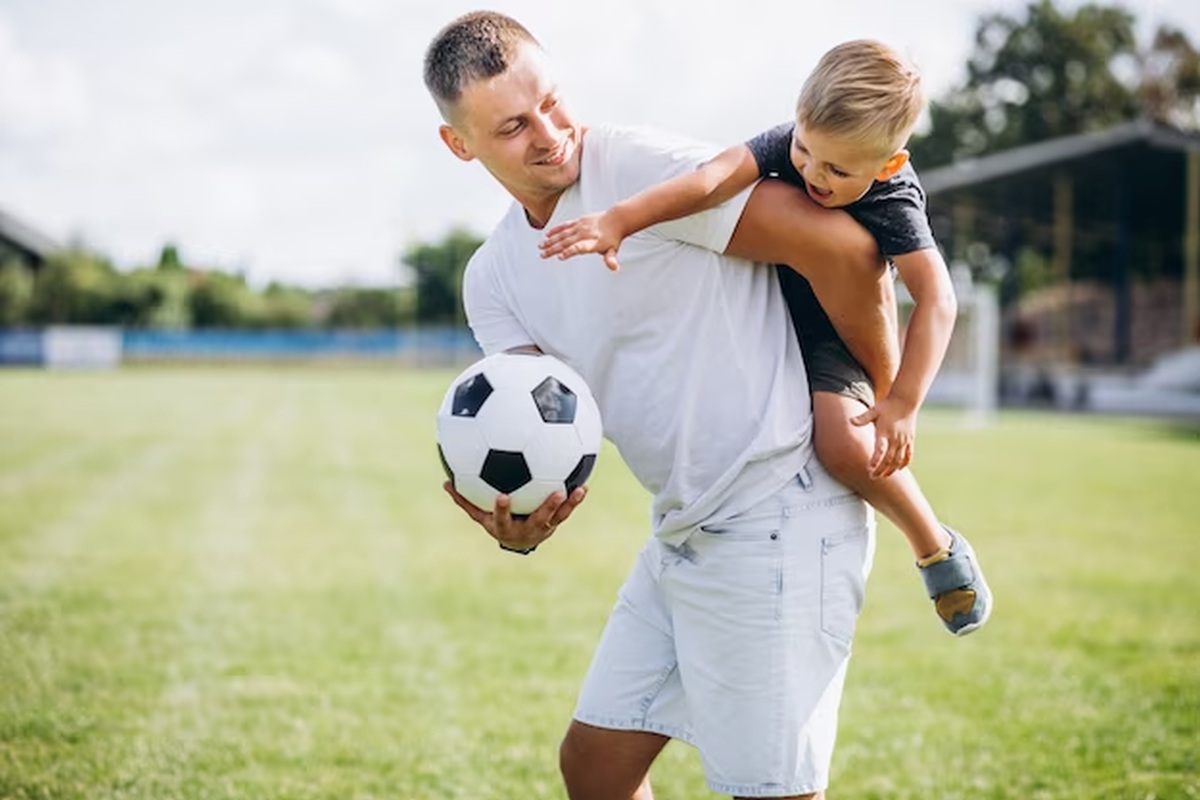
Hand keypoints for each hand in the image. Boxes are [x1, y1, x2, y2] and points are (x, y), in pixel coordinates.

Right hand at [443, 481, 586, 553]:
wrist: (518, 541)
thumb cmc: (497, 522)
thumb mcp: (480, 515)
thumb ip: (464, 500)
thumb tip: (445, 482)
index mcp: (505, 527)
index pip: (501, 519)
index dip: (502, 510)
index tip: (502, 496)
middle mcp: (526, 529)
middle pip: (538, 519)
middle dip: (546, 508)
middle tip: (556, 492)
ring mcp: (543, 527)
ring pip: (557, 516)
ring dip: (567, 504)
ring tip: (577, 489)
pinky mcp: (554, 522)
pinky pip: (566, 511)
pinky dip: (574, 500)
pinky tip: (584, 485)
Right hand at [539, 211, 623, 270]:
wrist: (616, 219)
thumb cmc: (613, 237)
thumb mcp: (613, 250)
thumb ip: (610, 259)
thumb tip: (614, 267)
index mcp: (593, 242)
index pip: (579, 247)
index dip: (569, 252)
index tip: (560, 257)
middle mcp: (585, 234)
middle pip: (567, 242)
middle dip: (554, 249)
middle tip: (543, 255)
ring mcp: (581, 227)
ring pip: (563, 234)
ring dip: (551, 241)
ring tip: (541, 246)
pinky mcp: (579, 221)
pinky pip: (565, 226)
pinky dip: (556, 230)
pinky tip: (548, 235)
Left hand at [851, 397, 917, 478]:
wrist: (906, 401)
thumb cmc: (887, 406)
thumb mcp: (874, 410)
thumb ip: (863, 418)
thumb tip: (851, 421)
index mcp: (885, 432)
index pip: (880, 449)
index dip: (876, 460)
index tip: (870, 468)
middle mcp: (895, 438)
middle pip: (889, 459)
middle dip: (881, 469)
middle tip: (872, 477)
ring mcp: (904, 440)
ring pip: (898, 460)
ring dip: (891, 469)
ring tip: (883, 476)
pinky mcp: (910, 440)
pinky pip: (908, 455)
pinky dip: (903, 463)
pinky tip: (898, 469)